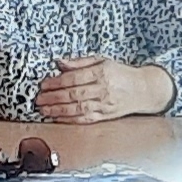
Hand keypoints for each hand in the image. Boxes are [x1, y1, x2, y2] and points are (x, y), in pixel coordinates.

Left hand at [35, 55, 172, 123]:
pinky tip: (58, 118)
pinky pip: (85, 119)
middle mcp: (103, 89)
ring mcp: (104, 104)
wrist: (143, 90)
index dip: (56, 82)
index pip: (74, 78)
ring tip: (44, 110)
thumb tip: (59, 62)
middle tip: (38, 99)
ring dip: (58, 110)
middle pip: (74, 94)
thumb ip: (79, 62)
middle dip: (53, 98)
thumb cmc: (120, 73)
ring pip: (78, 108)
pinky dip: (70, 120)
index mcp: (101, 72)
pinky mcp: (105, 116)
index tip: (43, 85)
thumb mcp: (102, 61)